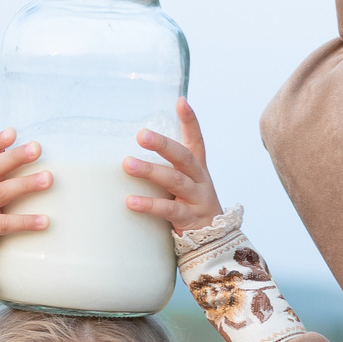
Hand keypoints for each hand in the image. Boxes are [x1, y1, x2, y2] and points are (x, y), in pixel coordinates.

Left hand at [122, 99, 223, 233]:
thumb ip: (167, 167)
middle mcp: (200, 179)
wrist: (215, 240)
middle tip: (141, 134)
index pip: (196, 139)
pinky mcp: (190, 218)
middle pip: (184, 157)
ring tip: (128, 164)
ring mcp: (197, 198)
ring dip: (150, 171)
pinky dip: (149, 204)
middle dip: (163, 144)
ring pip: (175, 181)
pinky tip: (130, 201)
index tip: (181, 102)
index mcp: (197, 167)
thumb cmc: (190, 205)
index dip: (190, 120)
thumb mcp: (184, 182)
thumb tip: (130, 152)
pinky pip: (169, 210)